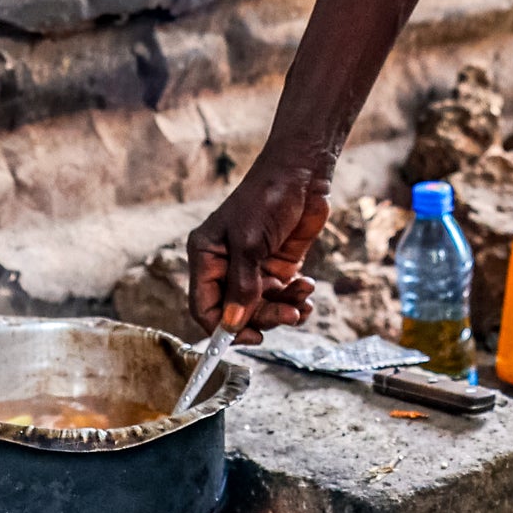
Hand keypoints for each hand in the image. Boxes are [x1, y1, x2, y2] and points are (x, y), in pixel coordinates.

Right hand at [186, 149, 330, 340]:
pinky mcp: (278, 266)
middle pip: (237, 311)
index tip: (249, 338)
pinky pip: (283, 296)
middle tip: (289, 314)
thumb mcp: (250, 243)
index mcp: (207, 256)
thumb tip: (232, 324)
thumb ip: (242, 285)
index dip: (222, 328)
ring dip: (284, 308)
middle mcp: (226, 265)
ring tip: (303, 298)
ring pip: (263, 307)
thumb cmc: (267, 198)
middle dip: (264, 317)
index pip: (204, 306)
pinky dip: (296, 299)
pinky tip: (308, 289)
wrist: (302, 173)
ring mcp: (253, 267)